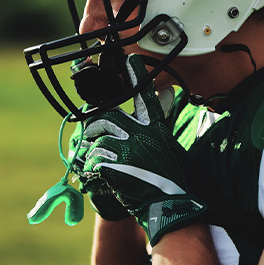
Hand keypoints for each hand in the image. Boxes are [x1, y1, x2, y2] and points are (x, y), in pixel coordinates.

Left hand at [80, 54, 207, 245]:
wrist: (169, 205)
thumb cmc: (170, 177)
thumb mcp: (166, 145)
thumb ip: (155, 127)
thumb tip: (161, 104)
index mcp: (155, 127)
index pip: (146, 96)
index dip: (137, 77)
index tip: (130, 60)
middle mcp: (142, 133)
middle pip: (106, 118)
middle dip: (97, 128)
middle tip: (98, 138)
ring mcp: (128, 148)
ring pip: (96, 140)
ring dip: (96, 152)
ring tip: (108, 164)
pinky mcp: (114, 165)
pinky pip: (93, 160)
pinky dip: (94, 169)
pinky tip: (106, 177)